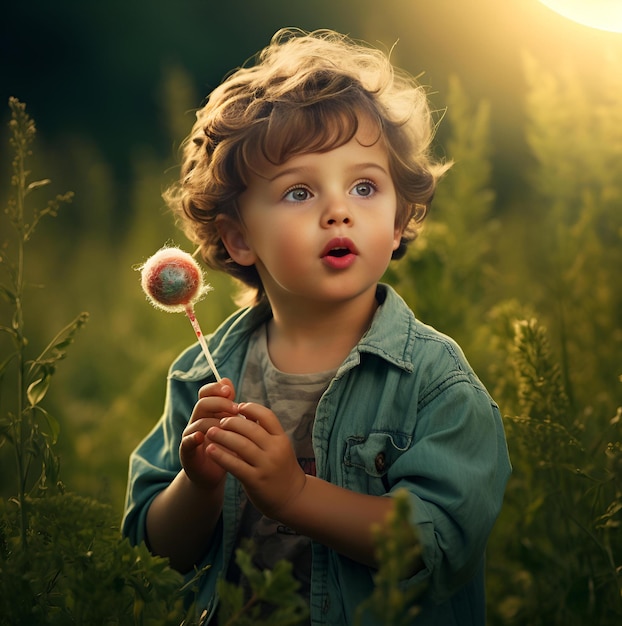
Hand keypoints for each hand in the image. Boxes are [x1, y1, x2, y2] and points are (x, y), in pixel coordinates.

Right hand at [180, 378, 238, 489]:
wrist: (214, 473)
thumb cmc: (225, 446)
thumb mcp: (232, 425)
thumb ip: (230, 404)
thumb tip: (227, 380)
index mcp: (208, 412)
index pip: (206, 393)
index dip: (216, 389)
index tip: (230, 391)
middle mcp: (197, 420)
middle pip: (203, 403)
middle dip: (220, 403)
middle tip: (236, 409)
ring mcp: (190, 436)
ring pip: (199, 422)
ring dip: (214, 422)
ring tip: (228, 428)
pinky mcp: (187, 452)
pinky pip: (186, 441)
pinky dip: (193, 438)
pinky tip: (201, 437)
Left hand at [206, 402, 306, 519]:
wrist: (292, 497)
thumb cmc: (281, 468)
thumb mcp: (280, 447)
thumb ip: (265, 432)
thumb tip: (246, 412)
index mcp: (281, 439)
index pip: (267, 416)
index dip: (251, 408)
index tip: (238, 406)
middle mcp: (275, 450)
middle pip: (250, 429)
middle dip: (232, 422)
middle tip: (220, 421)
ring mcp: (266, 465)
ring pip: (241, 445)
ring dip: (223, 436)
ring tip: (210, 432)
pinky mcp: (255, 480)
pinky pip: (235, 465)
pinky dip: (221, 456)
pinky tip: (210, 450)